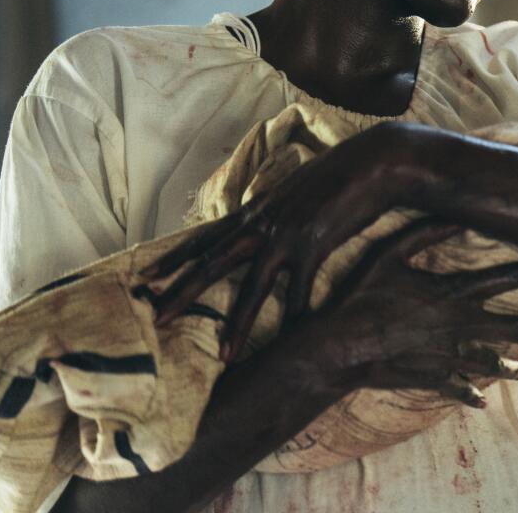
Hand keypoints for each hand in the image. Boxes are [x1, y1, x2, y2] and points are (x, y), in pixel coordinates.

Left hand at [143, 123, 417, 358]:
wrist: (373, 162)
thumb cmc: (337, 176)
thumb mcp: (293, 192)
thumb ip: (272, 211)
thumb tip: (260, 225)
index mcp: (254, 212)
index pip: (203, 237)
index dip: (174, 258)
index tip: (145, 277)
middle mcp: (262, 223)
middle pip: (212, 263)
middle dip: (181, 292)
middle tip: (154, 318)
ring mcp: (287, 234)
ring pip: (253, 286)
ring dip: (238, 324)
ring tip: (224, 355)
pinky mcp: (316, 243)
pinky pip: (301, 289)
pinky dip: (299, 316)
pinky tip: (295, 338)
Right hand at [296, 217, 517, 406]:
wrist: (337, 349)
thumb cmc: (359, 297)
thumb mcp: (388, 254)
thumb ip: (423, 233)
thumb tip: (456, 214)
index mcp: (452, 292)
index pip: (506, 277)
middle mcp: (458, 325)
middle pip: (514, 328)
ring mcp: (447, 356)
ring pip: (493, 362)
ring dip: (515, 367)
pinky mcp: (431, 378)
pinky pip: (457, 387)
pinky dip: (470, 393)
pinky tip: (482, 400)